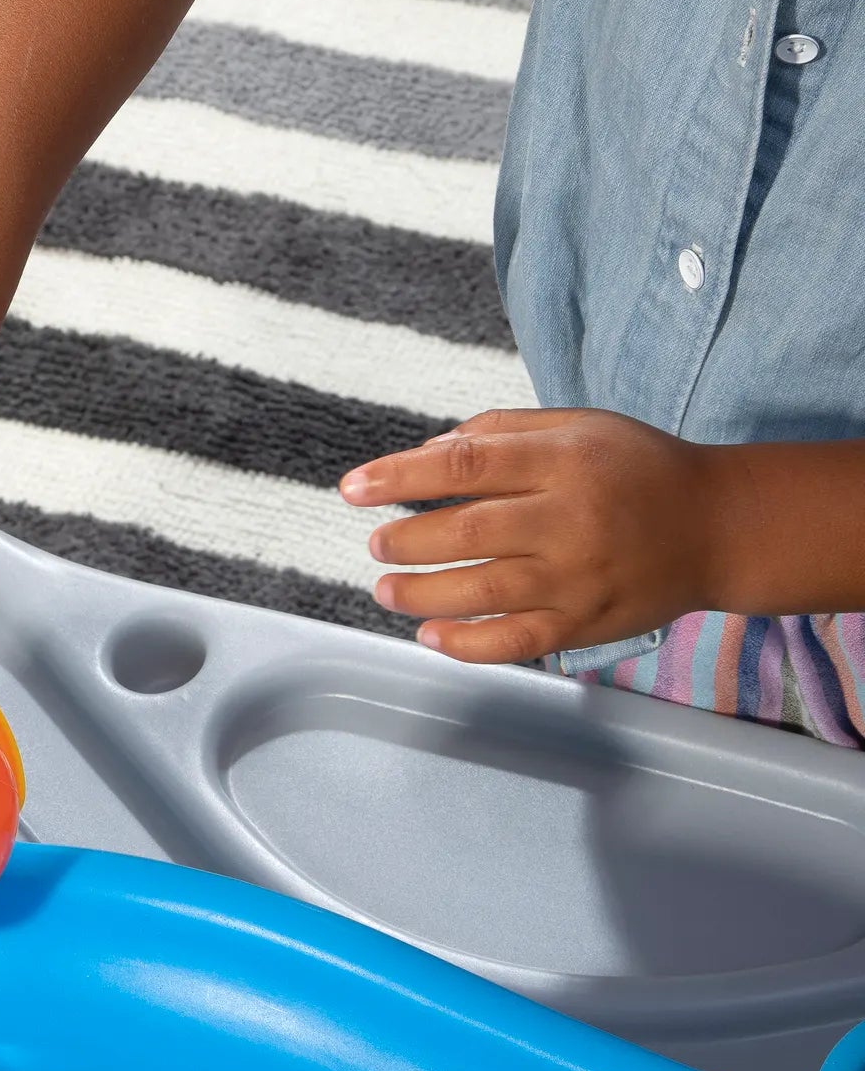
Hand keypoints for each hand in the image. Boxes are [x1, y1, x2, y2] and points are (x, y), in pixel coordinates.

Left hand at [338, 408, 727, 663]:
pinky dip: (464, 644)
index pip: (465, 466)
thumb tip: (426, 453)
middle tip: (377, 545)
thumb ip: (501, 434)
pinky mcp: (584, 623)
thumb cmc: (634, 470)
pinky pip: (513, 641)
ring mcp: (577, 577)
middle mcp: (570, 519)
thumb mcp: (578, 427)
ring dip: (420, 593)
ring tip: (385, 589)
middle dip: (405, 540)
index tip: (353, 489)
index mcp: (565, 460)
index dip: (399, 476)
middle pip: (466, 531)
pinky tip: (429, 634)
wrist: (717, 527)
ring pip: (481, 590)